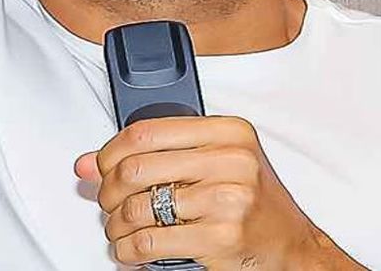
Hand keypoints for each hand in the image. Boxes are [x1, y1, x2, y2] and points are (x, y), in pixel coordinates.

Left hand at [74, 115, 345, 269]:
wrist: (292, 250)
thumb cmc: (253, 205)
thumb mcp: (215, 166)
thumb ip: (156, 157)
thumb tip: (88, 164)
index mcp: (229, 132)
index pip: (146, 131)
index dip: (110, 151)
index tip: (100, 166)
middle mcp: (231, 160)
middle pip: (136, 168)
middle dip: (108, 191)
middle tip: (108, 203)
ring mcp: (227, 199)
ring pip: (138, 208)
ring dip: (116, 225)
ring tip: (120, 229)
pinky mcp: (220, 237)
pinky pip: (149, 242)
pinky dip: (128, 250)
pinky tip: (131, 250)